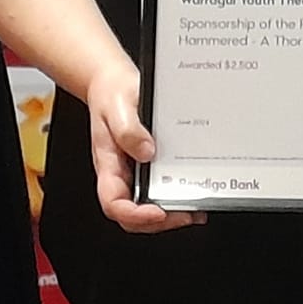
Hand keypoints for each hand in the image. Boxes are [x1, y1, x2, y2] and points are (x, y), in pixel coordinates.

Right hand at [85, 62, 201, 233]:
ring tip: (194, 209)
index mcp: (108, 164)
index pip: (114, 202)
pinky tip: (191, 190)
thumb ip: (128, 130)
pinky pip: (158, 186)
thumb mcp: (118, 107)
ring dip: (169, 212)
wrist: (112, 81)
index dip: (135, 214)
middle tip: (185, 215)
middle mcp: (121, 172)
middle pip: (133, 213)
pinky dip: (174, 193)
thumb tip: (146, 152)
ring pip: (147, 204)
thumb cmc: (111, 94)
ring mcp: (134, 170)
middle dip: (159, 221)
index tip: (157, 212)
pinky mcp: (147, 163)